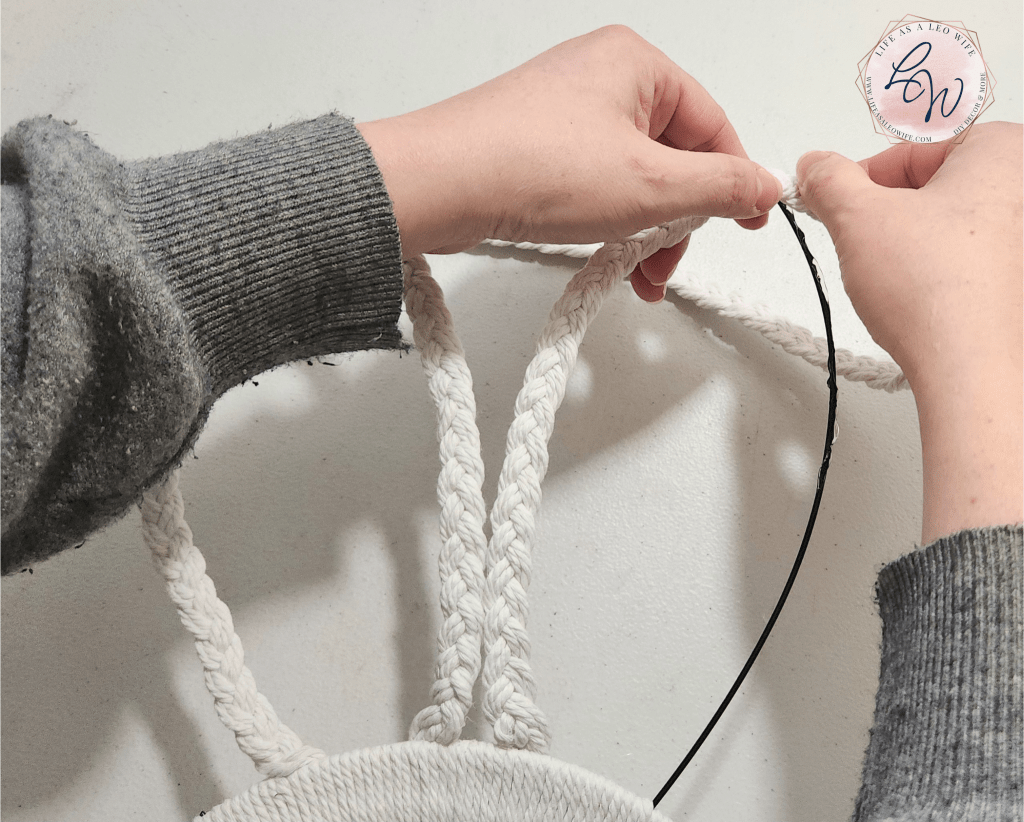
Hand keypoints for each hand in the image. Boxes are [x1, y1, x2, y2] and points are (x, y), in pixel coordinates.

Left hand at [357, 26, 781, 300]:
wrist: (440, 186)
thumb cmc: (534, 167)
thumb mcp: (652, 186)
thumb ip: (721, 187)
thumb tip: (764, 186)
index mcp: (637, 64)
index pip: (713, 125)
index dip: (735, 181)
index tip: (749, 224)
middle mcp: (600, 78)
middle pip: (671, 155)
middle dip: (676, 220)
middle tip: (665, 265)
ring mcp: (564, 112)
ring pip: (631, 177)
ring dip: (641, 231)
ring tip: (633, 273)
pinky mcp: (534, 146)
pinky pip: (592, 184)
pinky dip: (606, 222)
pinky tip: (602, 257)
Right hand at [797, 122, 1022, 542]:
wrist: (971, 368)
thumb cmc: (937, 291)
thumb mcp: (856, 217)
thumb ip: (828, 180)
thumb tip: (817, 168)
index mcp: (1003, 152)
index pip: (913, 151)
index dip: (863, 180)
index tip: (838, 204)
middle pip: (936, 187)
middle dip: (891, 215)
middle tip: (864, 243)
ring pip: (953, 228)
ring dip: (914, 247)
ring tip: (895, 279)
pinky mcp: (1017, 286)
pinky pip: (973, 265)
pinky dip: (942, 276)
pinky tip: (922, 301)